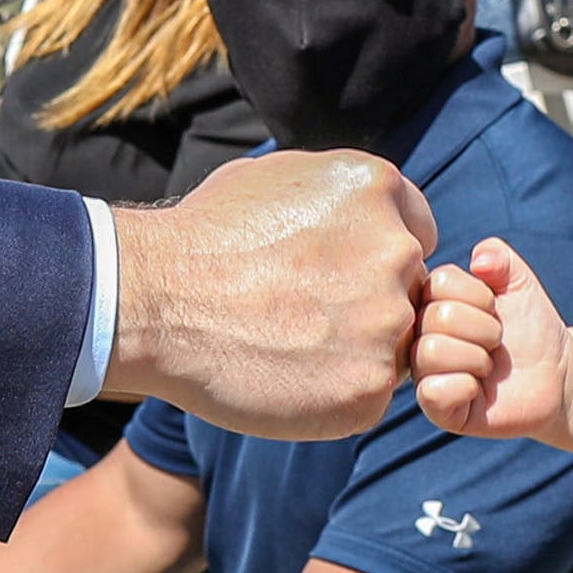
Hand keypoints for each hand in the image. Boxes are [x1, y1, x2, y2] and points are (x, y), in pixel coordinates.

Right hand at [107, 151, 434, 439]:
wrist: (156, 300)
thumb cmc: (205, 234)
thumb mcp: (280, 175)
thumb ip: (343, 195)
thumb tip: (370, 209)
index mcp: (380, 190)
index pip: (416, 232)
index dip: (374, 256)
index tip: (332, 271)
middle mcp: (398, 251)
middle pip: (409, 291)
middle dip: (368, 304)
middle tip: (301, 313)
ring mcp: (388, 322)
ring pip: (392, 347)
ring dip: (353, 352)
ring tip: (286, 344)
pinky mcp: (369, 388)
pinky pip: (368, 396)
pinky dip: (334, 397)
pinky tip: (285, 377)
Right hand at [413, 237, 572, 440]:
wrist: (556, 375)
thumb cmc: (532, 327)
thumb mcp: (520, 283)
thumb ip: (500, 257)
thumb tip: (479, 259)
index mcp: (432, 301)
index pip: (437, 282)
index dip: (478, 295)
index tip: (494, 309)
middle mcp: (420, 335)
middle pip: (436, 317)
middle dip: (484, 328)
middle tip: (496, 342)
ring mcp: (425, 373)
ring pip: (430, 352)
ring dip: (476, 357)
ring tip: (489, 365)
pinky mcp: (437, 409)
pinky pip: (432, 392)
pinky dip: (464, 386)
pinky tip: (479, 389)